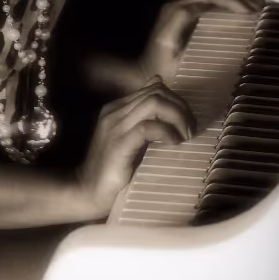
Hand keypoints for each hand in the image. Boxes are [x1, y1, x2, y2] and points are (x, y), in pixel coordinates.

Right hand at [75, 76, 195, 219]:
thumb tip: (161, 95)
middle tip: (190, 131)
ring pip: (154, 103)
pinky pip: (148, 127)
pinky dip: (167, 132)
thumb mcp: (130, 139)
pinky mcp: (119, 144)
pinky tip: (174, 144)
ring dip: (177, 117)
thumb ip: (143, 121)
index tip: (187, 122)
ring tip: (184, 137)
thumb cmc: (113, 169)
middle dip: (181, 108)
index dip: (177, 102)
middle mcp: (114, 112)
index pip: (153, 88)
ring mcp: (115, 126)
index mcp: (116, 108)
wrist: (88, 191)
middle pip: (157, 92)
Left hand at [139, 0, 258, 85]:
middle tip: (256, 8)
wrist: (144, 75)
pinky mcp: (183, 17)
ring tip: (253, 9)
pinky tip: (240, 15)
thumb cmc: (161, 71)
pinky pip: (206, 4)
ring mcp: (178, 10)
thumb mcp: (175, 55)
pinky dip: (224, 6)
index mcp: (174, 13)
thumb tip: (203, 14)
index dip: (229, 0)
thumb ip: (187, 34)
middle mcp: (175, 7)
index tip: (249, 12)